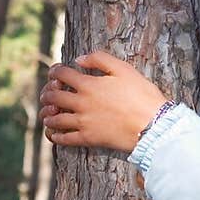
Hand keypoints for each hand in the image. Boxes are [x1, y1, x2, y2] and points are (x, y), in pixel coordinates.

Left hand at [38, 50, 169, 154]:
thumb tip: (79, 59)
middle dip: (47, 93)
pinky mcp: (88, 139)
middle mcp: (81, 103)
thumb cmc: (141, 94)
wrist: (152, 124)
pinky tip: (54, 134)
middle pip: (53, 97)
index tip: (54, 72)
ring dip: (47, 115)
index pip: (61, 74)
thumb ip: (100, 59)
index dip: (54, 71)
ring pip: (55, 119)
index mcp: (88, 85)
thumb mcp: (124, 69)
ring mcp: (83, 122)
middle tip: (47, 94)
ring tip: (47, 115)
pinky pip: (64, 139)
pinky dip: (56, 136)